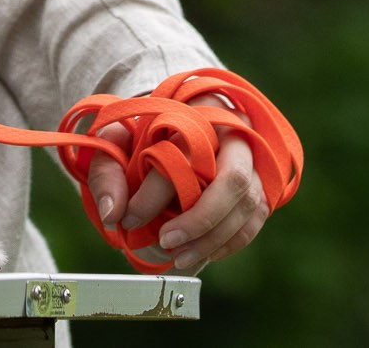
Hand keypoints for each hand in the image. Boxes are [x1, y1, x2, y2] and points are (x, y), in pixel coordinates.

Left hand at [83, 102, 270, 273]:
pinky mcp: (261, 183)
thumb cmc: (144, 138)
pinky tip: (202, 254)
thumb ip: (107, 173)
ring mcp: (252, 158)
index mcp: (195, 111)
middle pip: (232, 179)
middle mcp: (232, 132)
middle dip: (199, 219)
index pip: (180, 155)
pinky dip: (230, 242)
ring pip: (247, 202)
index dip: (152, 194)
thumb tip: (112, 213)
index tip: (127, 219)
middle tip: (165, 242)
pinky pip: (255, 218)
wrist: (171, 130)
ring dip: (213, 238)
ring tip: (179, 257)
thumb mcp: (115, 144)